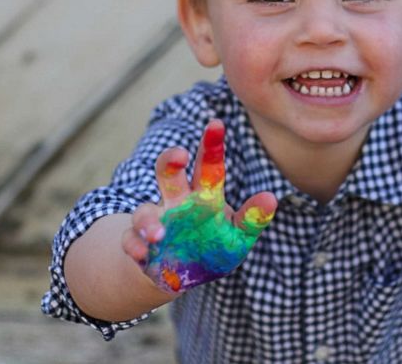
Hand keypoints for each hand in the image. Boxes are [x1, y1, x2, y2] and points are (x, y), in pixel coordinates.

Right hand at [121, 120, 276, 293]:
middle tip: (180, 155)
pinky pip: (131, 240)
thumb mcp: (238, 236)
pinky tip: (144, 253)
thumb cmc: (214, 247)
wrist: (185, 277)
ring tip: (160, 234)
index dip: (211, 145)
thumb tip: (270, 198)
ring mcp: (156, 222)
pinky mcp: (140, 245)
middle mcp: (176, 203)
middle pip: (168, 173)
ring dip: (149, 221)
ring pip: (144, 210)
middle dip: (170, 161)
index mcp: (203, 195)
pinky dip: (135, 245)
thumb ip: (252, 218)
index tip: (216, 124)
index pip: (207, 166)